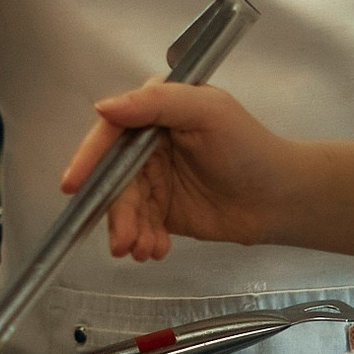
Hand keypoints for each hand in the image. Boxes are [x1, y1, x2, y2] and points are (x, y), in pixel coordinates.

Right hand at [57, 82, 298, 260]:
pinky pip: (138, 225)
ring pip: (123, 205)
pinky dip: (142, 240)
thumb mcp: (206, 112)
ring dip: (128, 230)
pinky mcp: (161, 210)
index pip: (112, 130)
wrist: (280, 199)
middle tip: (123, 240)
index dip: (90, 156)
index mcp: (155, 110)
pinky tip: (156, 250)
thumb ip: (155, 103)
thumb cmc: (248, 147)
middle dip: (115, 210)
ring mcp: (153, 178)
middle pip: (113, 176)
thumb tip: (104, 107)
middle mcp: (147, 142)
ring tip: (145, 250)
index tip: (73, 184)